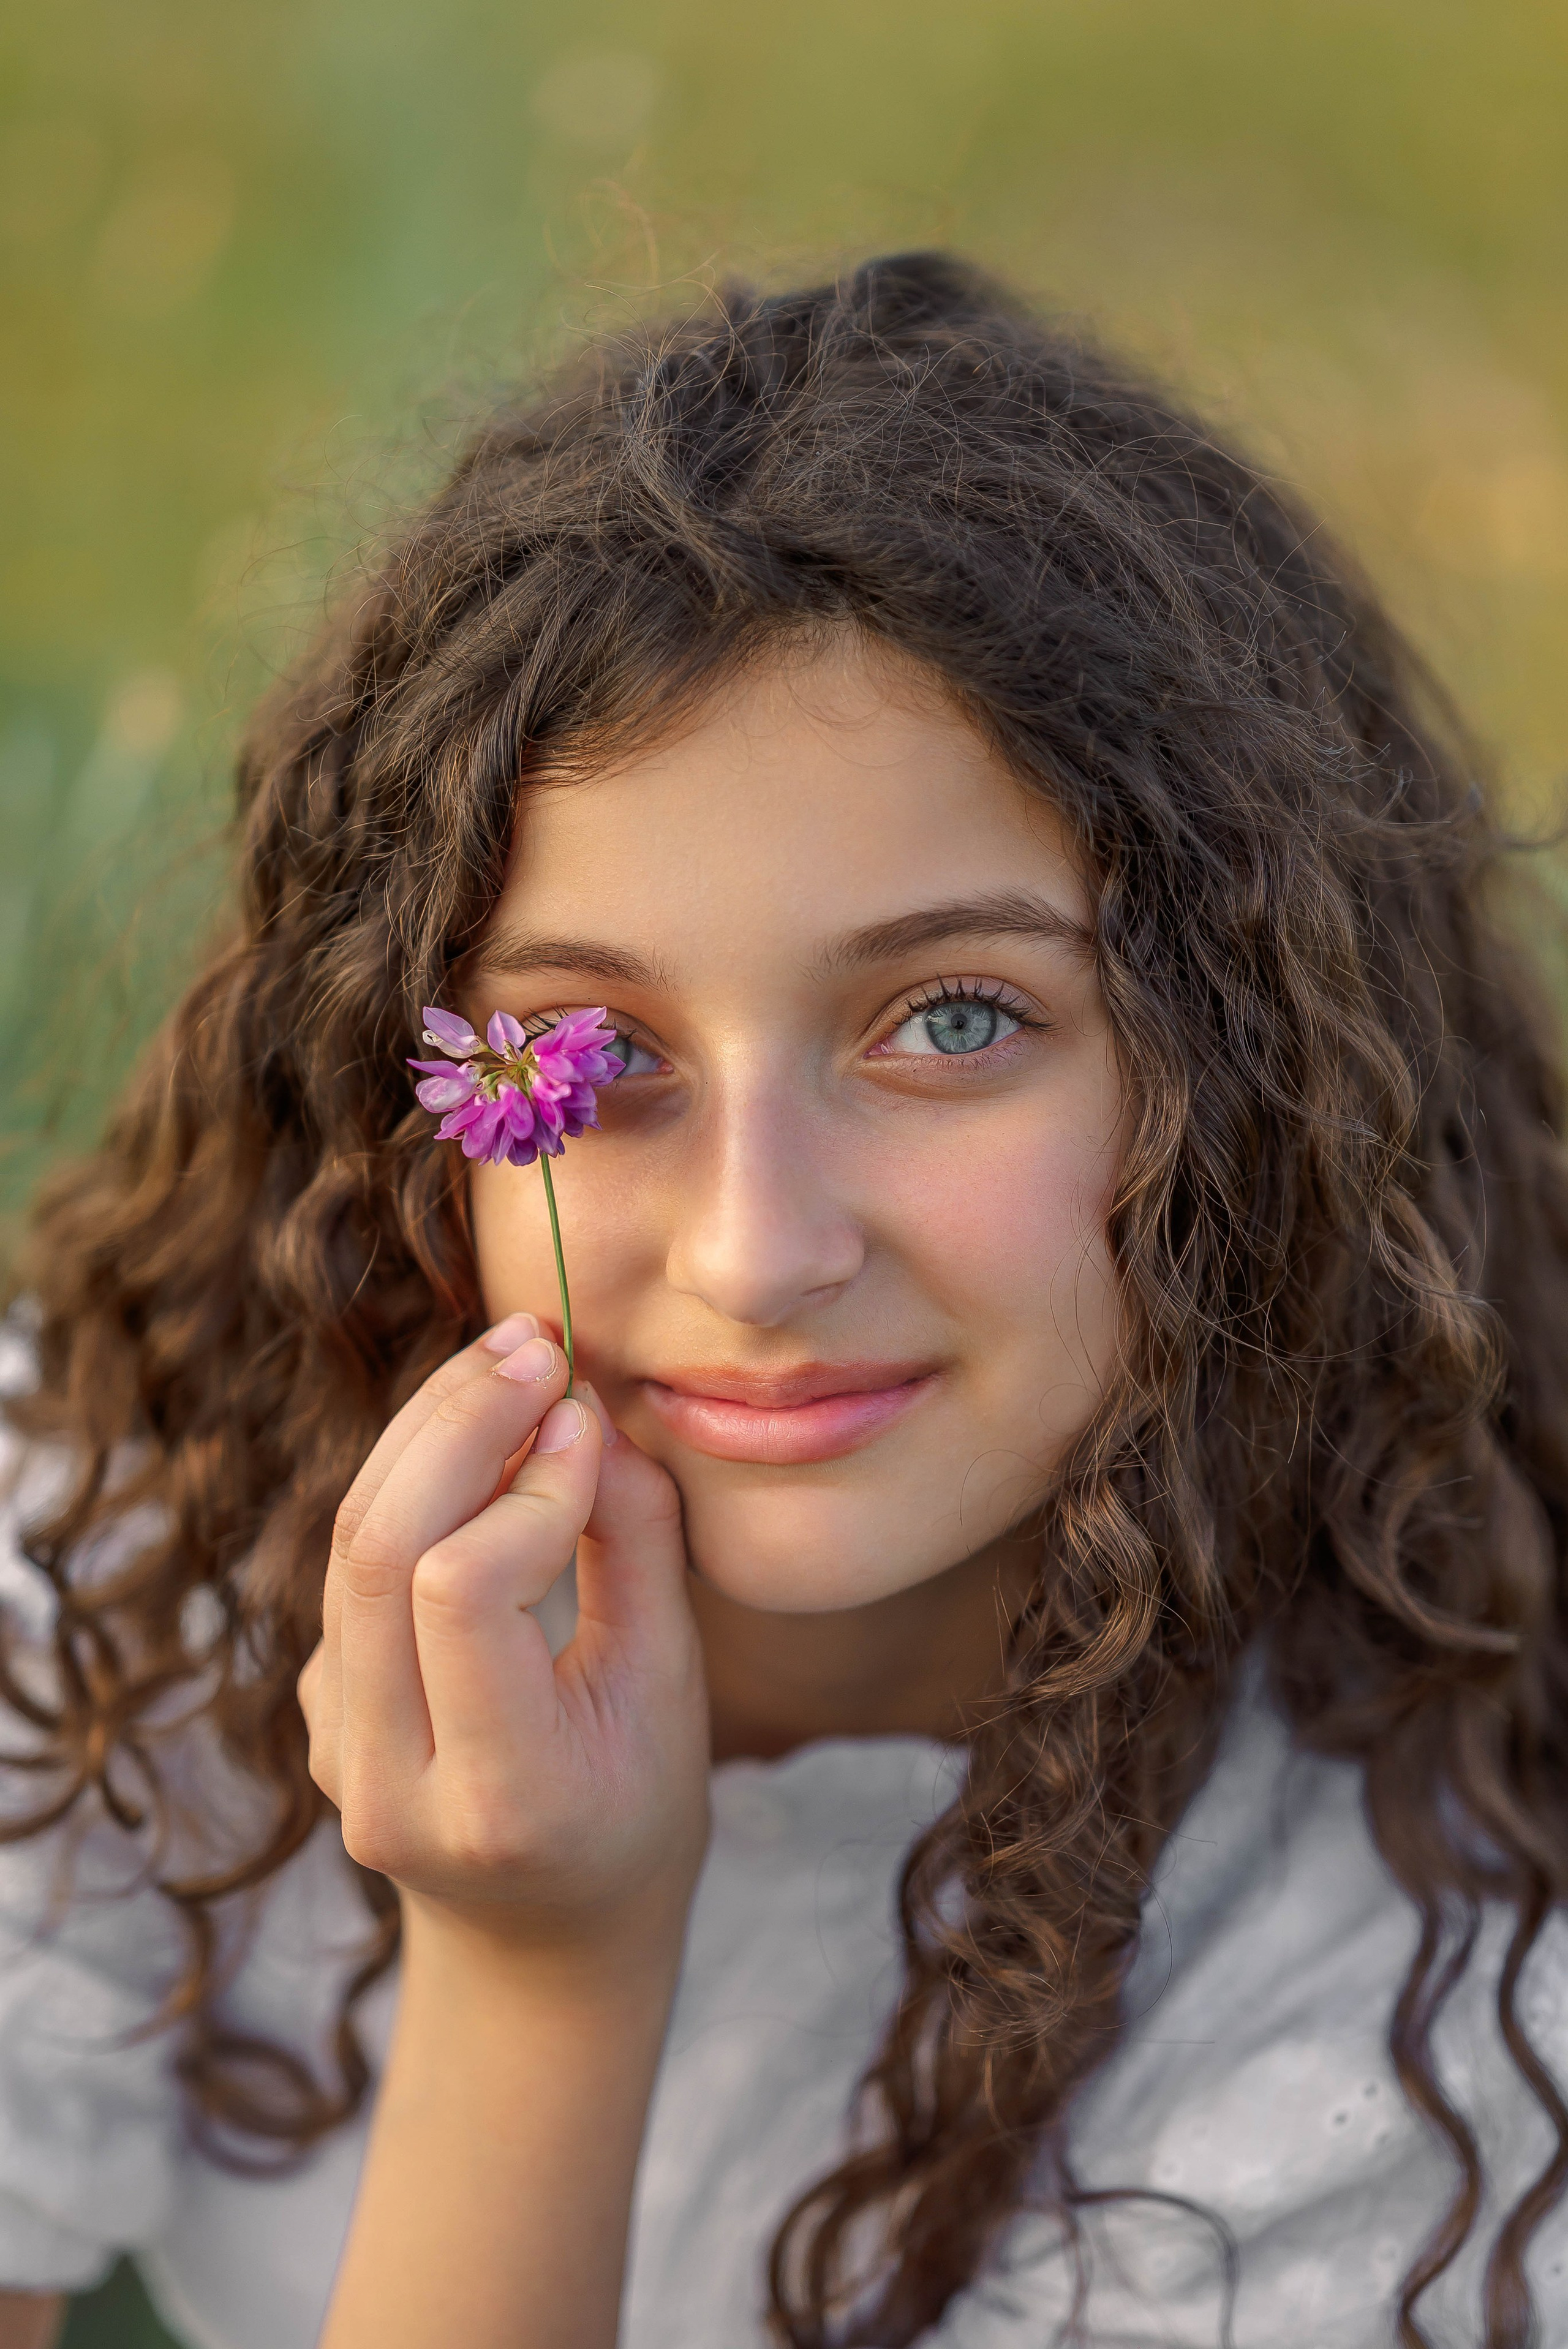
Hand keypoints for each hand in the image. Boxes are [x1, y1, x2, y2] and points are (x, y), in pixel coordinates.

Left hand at [297, 1317, 709, 1962]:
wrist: (541, 1938)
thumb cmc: (637, 1809)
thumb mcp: (667, 1687)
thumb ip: (633, 1548)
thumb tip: (581, 1414)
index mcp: (496, 1796)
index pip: (460, 1593)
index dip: (525, 1486)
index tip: (589, 1423)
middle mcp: (388, 1783)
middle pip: (378, 1552)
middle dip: (456, 1422)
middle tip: (536, 1344)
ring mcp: (334, 1750)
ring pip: (349, 1546)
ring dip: (426, 1431)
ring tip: (509, 1358)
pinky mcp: (317, 1707)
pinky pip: (351, 1567)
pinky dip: (413, 1478)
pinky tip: (480, 1431)